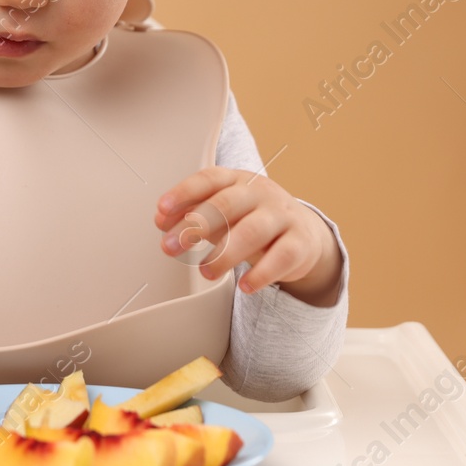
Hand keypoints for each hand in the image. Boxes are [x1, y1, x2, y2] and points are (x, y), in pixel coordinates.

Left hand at [153, 167, 342, 306]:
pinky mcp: (301, 242)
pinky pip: (282, 257)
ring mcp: (283, 216)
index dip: (184, 193)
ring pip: (253, 230)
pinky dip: (262, 273)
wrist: (304, 234)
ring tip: (206, 271)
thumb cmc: (253, 220)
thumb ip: (192, 214)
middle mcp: (261, 193)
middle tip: (171, 246)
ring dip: (225, 253)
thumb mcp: (222, 214)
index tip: (162, 209)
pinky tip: (245, 286)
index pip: (209, 179)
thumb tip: (162, 221)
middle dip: (196, 225)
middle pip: (227, 203)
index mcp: (237, 180)